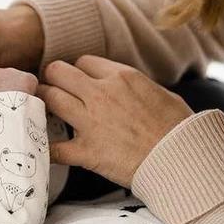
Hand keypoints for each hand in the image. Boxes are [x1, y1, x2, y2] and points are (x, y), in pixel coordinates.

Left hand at [37, 55, 193, 187]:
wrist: (183, 161)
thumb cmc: (179, 129)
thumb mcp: (159, 93)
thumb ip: (134, 86)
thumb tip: (125, 87)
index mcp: (121, 77)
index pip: (82, 62)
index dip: (78, 71)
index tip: (78, 82)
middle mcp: (101, 94)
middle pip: (58, 72)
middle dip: (52, 78)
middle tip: (51, 88)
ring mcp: (90, 122)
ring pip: (49, 98)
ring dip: (42, 102)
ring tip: (41, 108)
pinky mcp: (87, 151)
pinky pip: (54, 147)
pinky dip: (44, 148)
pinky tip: (40, 147)